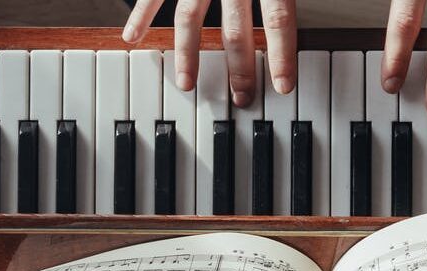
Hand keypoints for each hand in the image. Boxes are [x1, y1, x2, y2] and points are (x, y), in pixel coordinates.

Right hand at [122, 0, 296, 106]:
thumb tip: (293, 22)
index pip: (278, 18)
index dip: (282, 54)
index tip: (284, 87)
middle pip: (236, 29)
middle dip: (239, 69)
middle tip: (242, 99)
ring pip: (190, 18)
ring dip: (188, 54)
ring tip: (187, 85)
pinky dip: (140, 15)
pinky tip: (133, 37)